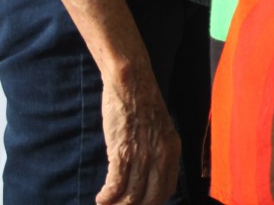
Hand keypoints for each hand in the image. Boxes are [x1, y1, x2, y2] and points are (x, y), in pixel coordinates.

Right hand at [96, 65, 180, 204]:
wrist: (131, 81)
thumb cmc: (141, 102)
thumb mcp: (160, 128)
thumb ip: (158, 150)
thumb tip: (149, 174)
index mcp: (172, 149)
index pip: (166, 189)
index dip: (151, 203)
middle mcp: (161, 155)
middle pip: (150, 198)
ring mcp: (142, 154)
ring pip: (131, 195)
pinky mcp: (122, 150)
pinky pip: (116, 184)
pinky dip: (107, 196)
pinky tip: (101, 198)